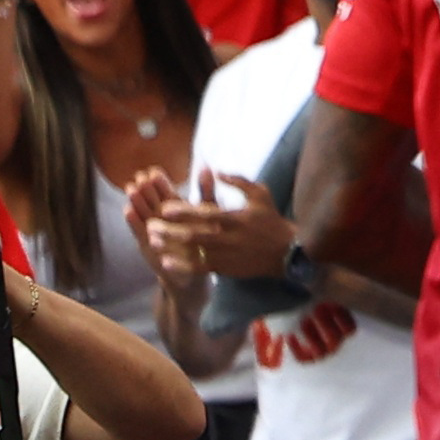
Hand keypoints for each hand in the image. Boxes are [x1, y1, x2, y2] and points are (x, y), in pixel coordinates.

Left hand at [142, 167, 300, 284]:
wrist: (288, 253)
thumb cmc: (272, 220)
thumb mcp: (260, 194)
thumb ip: (238, 181)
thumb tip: (215, 171)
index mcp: (237, 218)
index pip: (206, 214)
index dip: (184, 211)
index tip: (165, 208)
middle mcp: (230, 238)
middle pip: (194, 234)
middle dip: (170, 230)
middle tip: (151, 225)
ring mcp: (228, 255)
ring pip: (194, 252)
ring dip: (171, 247)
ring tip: (152, 241)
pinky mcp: (227, 269)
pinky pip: (200, 268)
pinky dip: (182, 266)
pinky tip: (166, 262)